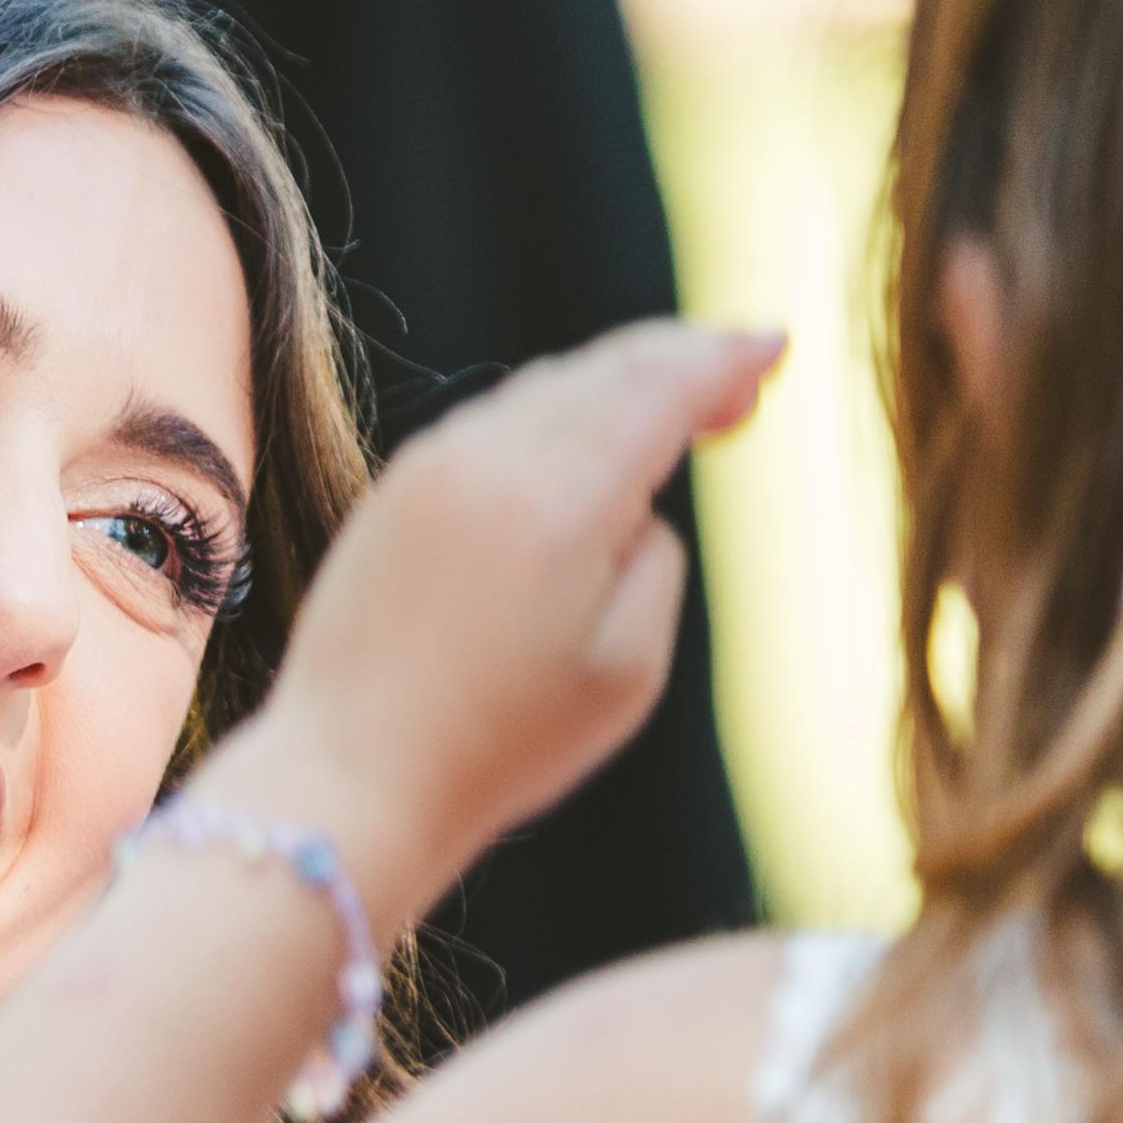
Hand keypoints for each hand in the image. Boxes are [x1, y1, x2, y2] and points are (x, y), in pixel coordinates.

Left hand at [232, 320, 784, 923]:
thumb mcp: (627, 673)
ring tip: (671, 402)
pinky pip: (495, 418)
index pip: (661, 391)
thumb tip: (635, 505)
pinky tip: (581, 440)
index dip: (725, 361)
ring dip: (617, 380)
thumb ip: (655, 562)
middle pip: (607, 369)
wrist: (349, 778)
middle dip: (683, 357)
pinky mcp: (396, 488)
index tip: (773, 345)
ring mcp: (433, 466)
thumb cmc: (499, 746)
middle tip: (741, 370)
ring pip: (547, 386)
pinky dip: (555, 411)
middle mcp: (491, 461)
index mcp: (560, 503)